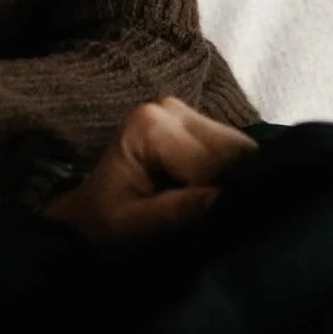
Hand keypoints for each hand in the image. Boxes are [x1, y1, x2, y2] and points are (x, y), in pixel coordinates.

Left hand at [43, 96, 256, 244]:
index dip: (218, 196)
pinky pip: (233, 153)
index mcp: (150, 124)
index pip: (212, 161)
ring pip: (240, 150)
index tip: (205, 222)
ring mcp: (184, 114)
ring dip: (233, 181)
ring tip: (208, 207)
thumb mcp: (136, 225)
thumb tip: (224, 198)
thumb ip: (178, 211)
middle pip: (234, 149)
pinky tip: (214, 196)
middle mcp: (169, 108)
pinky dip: (232, 177)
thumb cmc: (107, 222)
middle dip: (230, 185)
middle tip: (210, 215)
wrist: (92, 217)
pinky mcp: (197, 128)